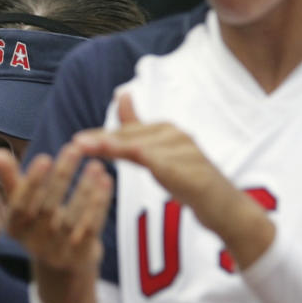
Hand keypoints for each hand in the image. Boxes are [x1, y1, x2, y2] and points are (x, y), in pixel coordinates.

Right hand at [0, 143, 112, 276]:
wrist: (61, 265)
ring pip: (72, 218)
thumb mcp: (22, 204)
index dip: (32, 182)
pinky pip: (92, 226)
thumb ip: (11, 178)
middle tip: (74, 149)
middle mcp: (34, 242)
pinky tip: (107, 182)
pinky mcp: (82, 254)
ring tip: (96, 164)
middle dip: (62, 176)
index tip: (44, 158)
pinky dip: (100, 204)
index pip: (20, 204)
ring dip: (85, 189)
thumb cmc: (39, 223)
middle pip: (48, 208)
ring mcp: (59, 250)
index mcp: (14, 228)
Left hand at [71, 93, 272, 266]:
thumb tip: (121, 94)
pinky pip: (165, 166)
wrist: (225, 208)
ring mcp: (187, 152)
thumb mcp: (157, 155)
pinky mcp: (194, 172)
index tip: (75, 141)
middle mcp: (176, 135)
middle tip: (76, 144)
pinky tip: (127, 162)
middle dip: (103, 140)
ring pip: (144, 148)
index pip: (126, 132)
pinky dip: (144, 162)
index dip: (100, 137)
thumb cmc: (187, 179)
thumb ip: (136, 129)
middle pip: (132, 137)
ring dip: (116, 148)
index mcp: (165, 131)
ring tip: (92, 151)